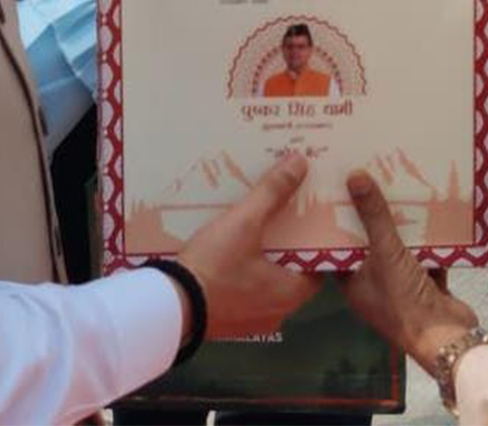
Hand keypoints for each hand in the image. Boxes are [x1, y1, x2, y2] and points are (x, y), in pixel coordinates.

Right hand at [176, 153, 322, 339]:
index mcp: (291, 293)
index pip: (318, 267)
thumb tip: (300, 163)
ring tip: (254, 234)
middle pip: (292, 275)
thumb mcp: (244, 223)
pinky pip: (245, 295)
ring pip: (267, 286)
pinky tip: (230, 257)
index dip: (315, 242)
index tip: (308, 221)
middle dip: (286, 249)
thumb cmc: (215, 267)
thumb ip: (272, 193)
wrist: (170, 307)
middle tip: (281, 220)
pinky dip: (243, 277)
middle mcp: (278, 312)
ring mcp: (252, 322)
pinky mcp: (229, 323)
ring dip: (263, 264)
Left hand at [341, 170, 478, 374]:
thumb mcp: (386, 253)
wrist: (449, 340)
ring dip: (403, 226)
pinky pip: (425, 257)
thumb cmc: (405, 302)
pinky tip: (432, 212)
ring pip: (399, 249)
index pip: (338, 247)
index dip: (337, 221)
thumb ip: (373, 216)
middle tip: (369, 180)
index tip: (336, 191)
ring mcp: (402, 287)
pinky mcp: (428, 286)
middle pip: (370, 245)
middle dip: (373, 217)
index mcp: (352, 284)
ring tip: (399, 188)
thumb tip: (354, 177)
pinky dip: (429, 240)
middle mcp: (374, 286)